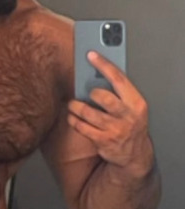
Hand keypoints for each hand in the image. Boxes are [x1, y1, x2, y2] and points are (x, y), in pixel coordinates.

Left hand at [67, 51, 153, 176]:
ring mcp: (115, 130)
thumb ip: (119, 92)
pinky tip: (72, 117)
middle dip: (92, 92)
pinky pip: (82, 127)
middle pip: (104, 98)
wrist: (134, 154)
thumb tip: (95, 73)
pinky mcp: (103, 141)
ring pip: (89, 113)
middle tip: (87, 92)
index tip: (91, 55)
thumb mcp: (132, 107)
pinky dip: (74, 121)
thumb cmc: (130, 124)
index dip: (104, 65)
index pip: (119, 79)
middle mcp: (127, 116)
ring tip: (72, 104)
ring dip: (76, 107)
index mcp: (136, 103)